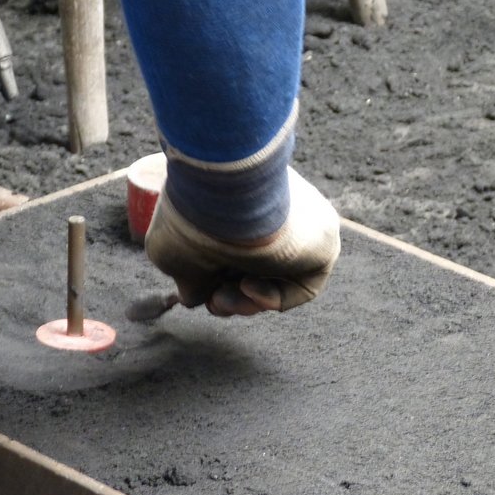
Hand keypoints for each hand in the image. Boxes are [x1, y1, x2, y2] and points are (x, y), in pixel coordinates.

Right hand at [144, 169, 340, 316]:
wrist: (227, 192)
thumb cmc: (193, 217)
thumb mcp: (173, 251)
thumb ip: (187, 274)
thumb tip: (192, 297)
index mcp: (232, 202)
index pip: (227, 246)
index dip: (208, 275)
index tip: (190, 285)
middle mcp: (267, 210)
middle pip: (251, 266)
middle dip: (227, 294)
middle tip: (213, 301)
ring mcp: (297, 226)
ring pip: (275, 279)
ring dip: (245, 302)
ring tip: (222, 299)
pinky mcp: (321, 243)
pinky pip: (300, 285)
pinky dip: (272, 297)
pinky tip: (248, 286)